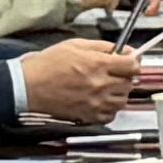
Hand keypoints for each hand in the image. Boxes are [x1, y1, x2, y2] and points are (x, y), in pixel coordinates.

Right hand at [18, 38, 143, 129]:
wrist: (28, 86)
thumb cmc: (47, 64)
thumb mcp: (76, 45)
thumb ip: (103, 47)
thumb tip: (124, 50)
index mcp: (98, 64)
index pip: (133, 66)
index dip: (134, 62)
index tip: (130, 61)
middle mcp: (100, 85)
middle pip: (129, 83)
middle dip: (125, 76)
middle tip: (114, 73)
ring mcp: (95, 103)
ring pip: (122, 100)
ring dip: (118, 93)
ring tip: (105, 86)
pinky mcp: (88, 116)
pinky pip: (111, 115)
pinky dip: (109, 108)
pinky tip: (100, 100)